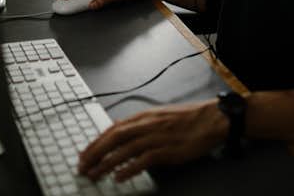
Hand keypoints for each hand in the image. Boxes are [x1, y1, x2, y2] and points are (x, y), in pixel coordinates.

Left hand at [78, 100, 227, 181]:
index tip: (84, 153)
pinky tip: (119, 177)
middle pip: (114, 138)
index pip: (113, 129)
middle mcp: (147, 125)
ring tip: (95, 174)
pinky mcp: (167, 150)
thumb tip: (122, 131)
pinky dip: (129, 168)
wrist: (210, 119)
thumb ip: (141, 123)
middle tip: (82, 166)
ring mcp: (156, 137)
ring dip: (106, 163)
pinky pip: (143, 160)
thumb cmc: (187, 119)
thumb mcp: (160, 116)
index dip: (96, 142)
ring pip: (124, 150)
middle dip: (95, 153)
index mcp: (144, 116)